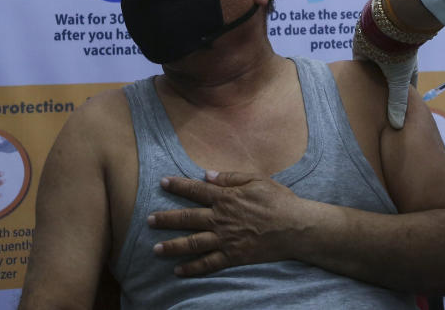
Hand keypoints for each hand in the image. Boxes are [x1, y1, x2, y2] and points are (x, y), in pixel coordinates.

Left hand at [148, 171, 303, 276]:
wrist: (296, 227)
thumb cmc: (279, 200)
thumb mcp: (256, 179)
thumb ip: (230, 177)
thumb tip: (208, 174)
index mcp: (225, 197)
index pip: (195, 190)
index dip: (177, 185)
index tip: (162, 182)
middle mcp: (220, 218)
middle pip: (186, 218)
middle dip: (165, 219)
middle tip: (148, 220)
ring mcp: (225, 239)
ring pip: (192, 243)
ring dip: (172, 246)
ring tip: (155, 248)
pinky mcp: (233, 256)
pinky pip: (208, 264)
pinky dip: (192, 268)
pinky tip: (179, 271)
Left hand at [353, 36, 417, 129]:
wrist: (385, 27)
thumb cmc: (399, 55)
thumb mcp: (400, 82)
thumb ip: (397, 103)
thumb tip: (396, 126)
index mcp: (405, 71)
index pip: (403, 91)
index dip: (400, 103)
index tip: (395, 118)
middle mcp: (390, 65)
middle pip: (383, 85)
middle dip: (379, 97)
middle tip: (373, 117)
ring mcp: (375, 59)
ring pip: (368, 77)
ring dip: (364, 86)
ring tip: (358, 106)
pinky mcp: (361, 53)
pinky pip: (356, 68)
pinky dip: (353, 76)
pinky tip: (346, 89)